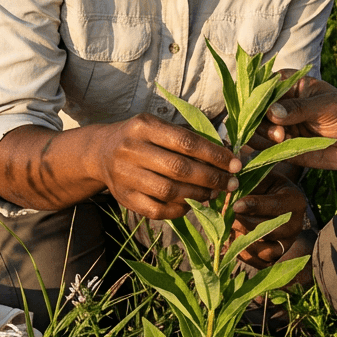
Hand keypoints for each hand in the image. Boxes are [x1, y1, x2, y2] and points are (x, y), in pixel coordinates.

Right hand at [92, 113, 241, 220]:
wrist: (100, 152)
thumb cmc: (141, 138)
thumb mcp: (159, 128)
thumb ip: (189, 139)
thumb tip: (227, 156)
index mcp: (144, 126)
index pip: (186, 142)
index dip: (215, 155)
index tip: (236, 164)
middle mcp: (131, 149)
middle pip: (178, 168)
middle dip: (211, 178)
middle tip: (230, 184)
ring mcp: (125, 175)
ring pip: (169, 191)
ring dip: (198, 195)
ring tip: (213, 194)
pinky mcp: (124, 198)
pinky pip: (157, 210)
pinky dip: (179, 210)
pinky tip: (192, 204)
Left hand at [231, 166, 307, 267]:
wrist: (271, 198)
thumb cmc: (264, 184)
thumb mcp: (260, 176)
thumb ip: (247, 180)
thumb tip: (229, 187)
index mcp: (295, 200)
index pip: (275, 206)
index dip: (254, 206)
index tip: (235, 205)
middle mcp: (296, 225)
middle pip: (269, 231)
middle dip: (244, 224)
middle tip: (226, 216)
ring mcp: (287, 243)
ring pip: (265, 251)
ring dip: (242, 241)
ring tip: (229, 228)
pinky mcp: (277, 256)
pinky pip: (260, 263)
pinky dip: (243, 254)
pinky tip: (233, 240)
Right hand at [259, 75, 336, 170]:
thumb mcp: (327, 106)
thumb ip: (300, 108)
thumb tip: (272, 111)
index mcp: (288, 84)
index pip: (264, 84)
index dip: (256, 94)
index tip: (259, 106)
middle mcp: (278, 103)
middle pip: (254, 108)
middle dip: (260, 119)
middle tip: (278, 132)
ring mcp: (277, 124)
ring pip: (255, 128)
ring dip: (261, 134)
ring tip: (281, 139)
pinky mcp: (280, 144)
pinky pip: (263, 147)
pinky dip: (264, 149)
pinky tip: (275, 148)